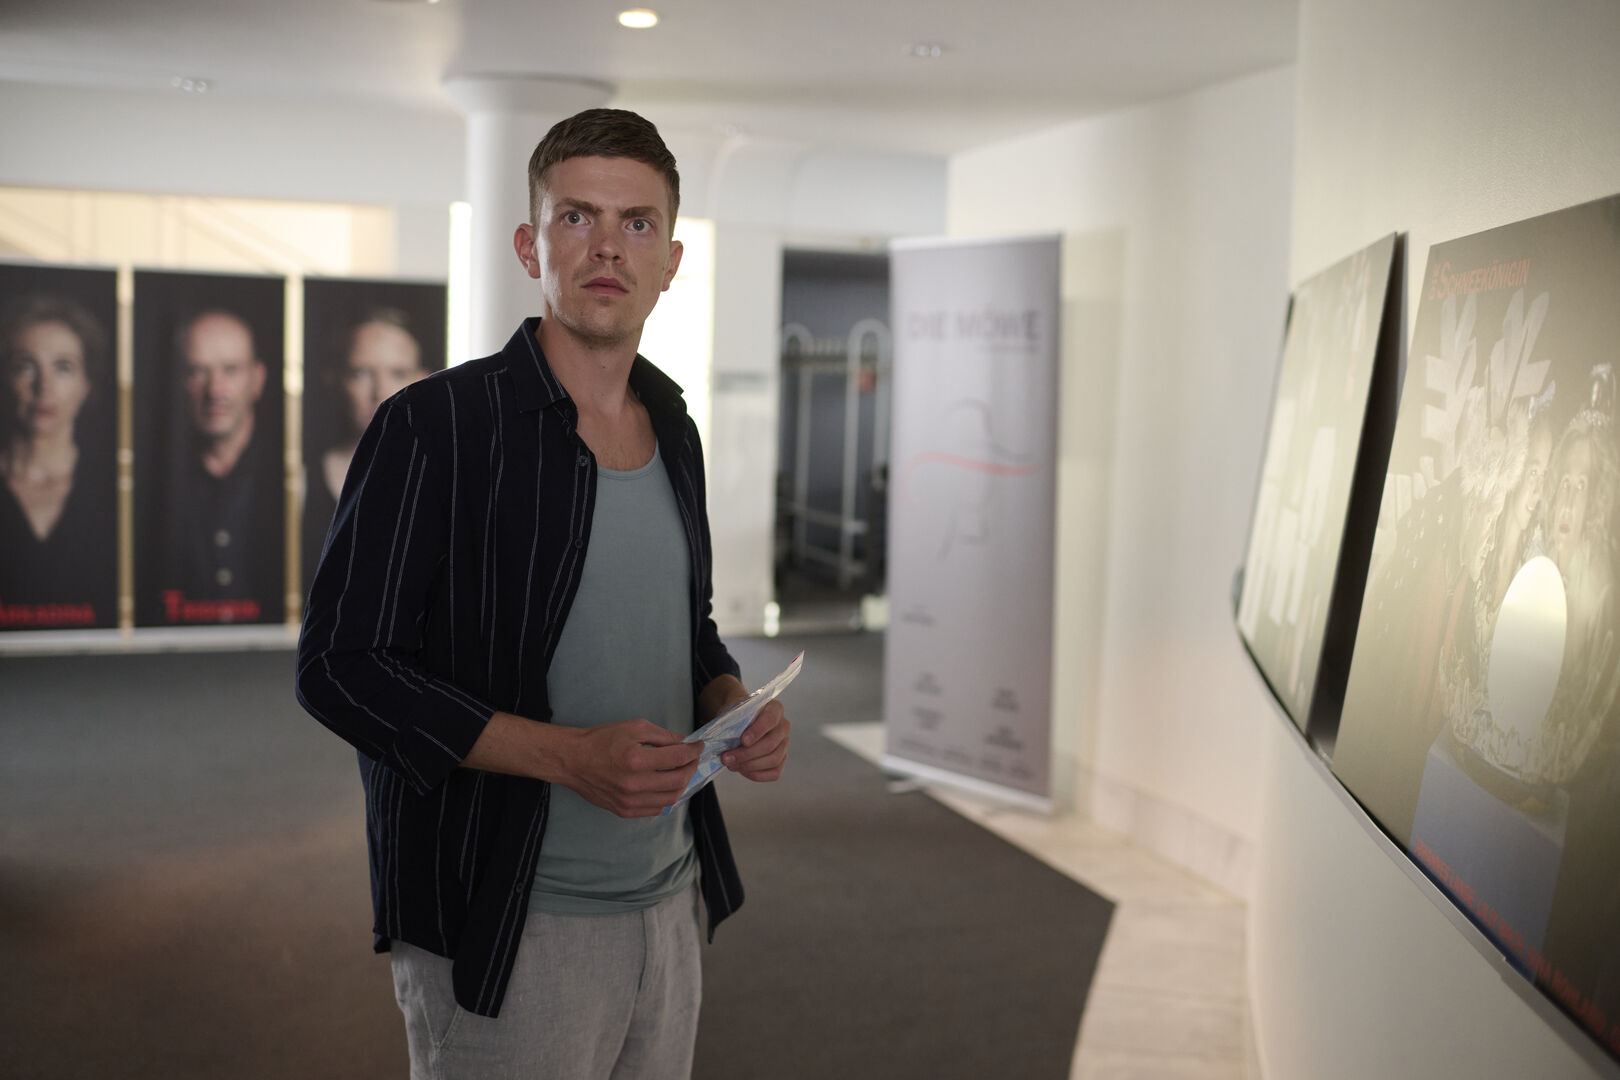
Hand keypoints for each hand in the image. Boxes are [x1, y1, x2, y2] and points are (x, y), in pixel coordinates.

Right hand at [559, 718, 702, 817]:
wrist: (573, 760)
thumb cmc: (601, 740)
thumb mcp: (634, 728)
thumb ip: (662, 736)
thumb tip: (684, 743)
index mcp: (636, 759)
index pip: (678, 757)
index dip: (693, 751)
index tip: (698, 746)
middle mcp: (634, 784)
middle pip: (679, 781)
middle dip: (691, 768)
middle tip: (691, 759)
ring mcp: (629, 801)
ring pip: (671, 798)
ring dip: (681, 784)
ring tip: (680, 772)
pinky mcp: (624, 811)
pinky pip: (656, 809)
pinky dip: (666, 797)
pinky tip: (664, 785)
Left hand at [722, 699, 789, 781]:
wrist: (740, 720)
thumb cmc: (738, 714)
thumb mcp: (733, 710)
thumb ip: (733, 720)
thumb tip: (727, 739)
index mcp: (775, 709)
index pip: (770, 719)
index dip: (757, 731)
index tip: (743, 741)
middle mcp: (783, 726)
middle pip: (770, 744)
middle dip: (746, 754)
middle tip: (726, 758)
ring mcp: (784, 744)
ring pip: (773, 760)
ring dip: (749, 766)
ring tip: (731, 764)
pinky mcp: (781, 760)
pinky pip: (774, 772)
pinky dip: (756, 774)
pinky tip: (741, 770)